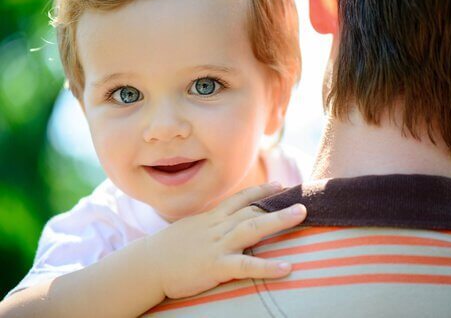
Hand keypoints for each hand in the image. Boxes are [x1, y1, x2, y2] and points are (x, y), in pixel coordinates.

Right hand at [145, 182, 306, 298]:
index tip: (279, 186)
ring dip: (278, 220)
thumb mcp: (191, 228)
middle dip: (277, 203)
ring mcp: (217, 245)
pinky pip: (245, 265)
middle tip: (302, 199)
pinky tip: (287, 267)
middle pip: (251, 210)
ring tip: (301, 215)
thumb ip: (210, 223)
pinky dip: (267, 266)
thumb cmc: (168, 249)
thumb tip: (224, 220)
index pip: (240, 199)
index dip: (260, 192)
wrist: (146, 265)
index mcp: (211, 218)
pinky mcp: (215, 266)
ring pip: (252, 228)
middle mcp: (217, 227)